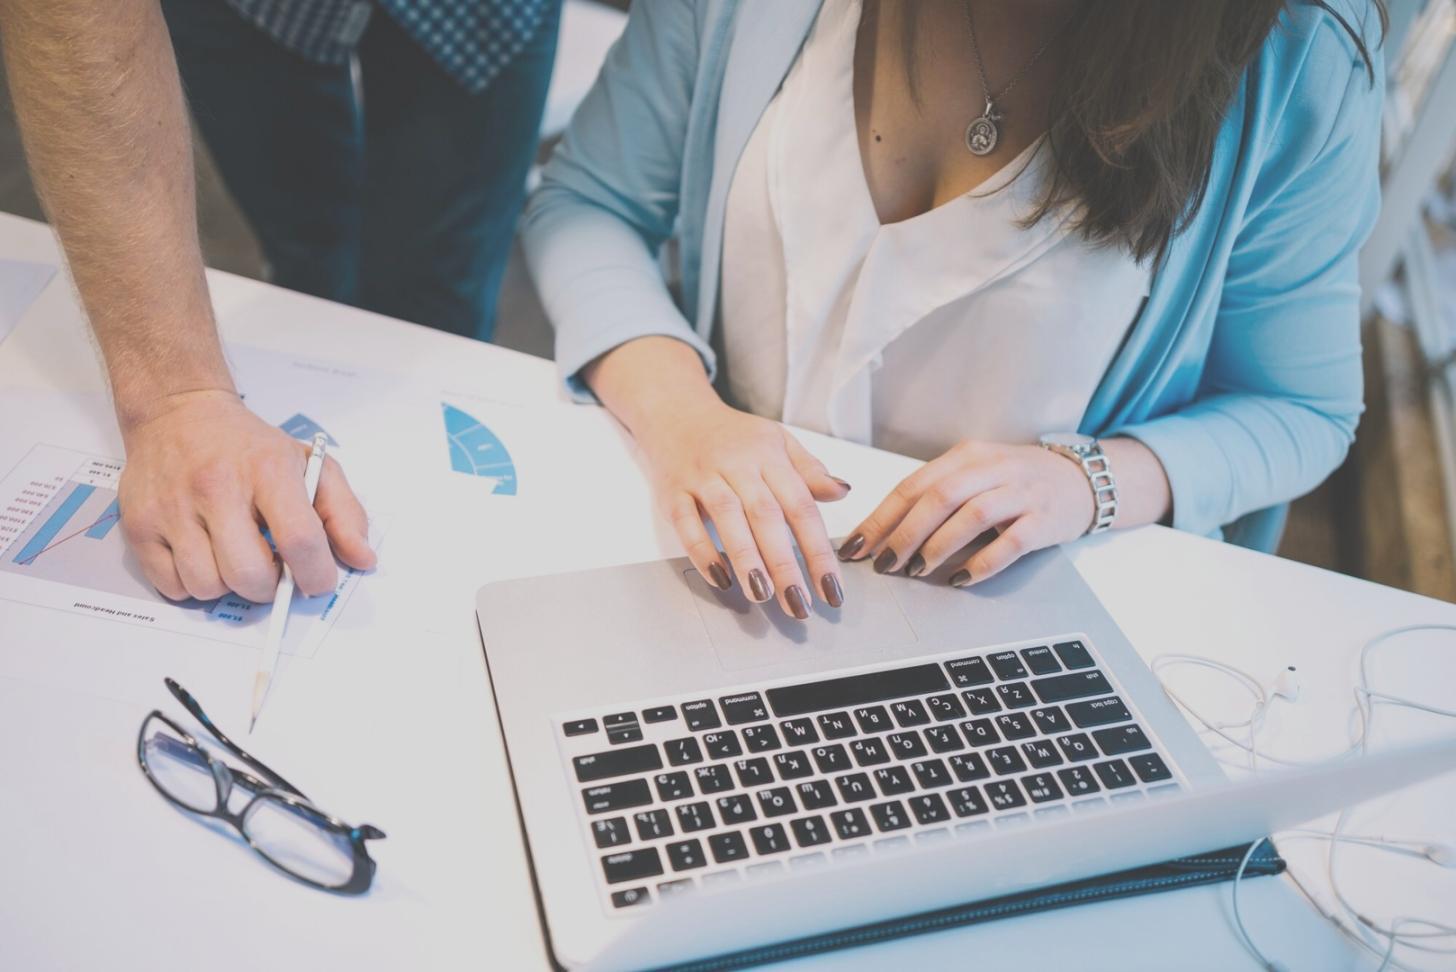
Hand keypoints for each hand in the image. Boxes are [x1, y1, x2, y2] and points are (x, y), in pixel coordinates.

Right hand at [117, 390, 374, 602]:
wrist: (179, 413)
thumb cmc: (250, 447)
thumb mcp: (311, 465)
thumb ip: (344, 514)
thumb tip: (363, 559)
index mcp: (268, 470)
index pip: (299, 539)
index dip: (316, 575)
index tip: (318, 582)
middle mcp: (216, 487)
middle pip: (249, 575)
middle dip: (269, 587)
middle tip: (272, 570)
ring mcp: (172, 507)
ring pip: (208, 587)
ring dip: (229, 586)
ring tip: (234, 556)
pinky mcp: (138, 524)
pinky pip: (172, 587)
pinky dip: (192, 584)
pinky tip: (204, 555)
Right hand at [634, 399, 850, 618]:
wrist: (676, 413)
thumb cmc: (732, 436)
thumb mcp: (778, 441)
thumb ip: (809, 470)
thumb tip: (842, 491)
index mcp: (769, 455)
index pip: (801, 506)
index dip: (818, 550)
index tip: (830, 588)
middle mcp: (737, 465)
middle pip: (766, 515)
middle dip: (784, 564)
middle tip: (798, 602)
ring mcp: (703, 477)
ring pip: (727, 517)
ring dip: (745, 558)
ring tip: (762, 594)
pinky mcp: (673, 491)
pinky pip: (686, 522)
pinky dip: (701, 551)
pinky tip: (719, 576)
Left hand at [839, 440, 1094, 585]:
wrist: (1082, 480)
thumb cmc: (1016, 483)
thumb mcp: (974, 477)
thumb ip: (935, 497)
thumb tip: (884, 533)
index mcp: (966, 457)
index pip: (913, 485)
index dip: (881, 517)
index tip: (857, 545)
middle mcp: (993, 468)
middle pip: (939, 498)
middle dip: (904, 533)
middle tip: (884, 563)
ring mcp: (1021, 492)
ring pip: (971, 516)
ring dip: (938, 546)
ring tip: (917, 570)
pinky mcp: (1045, 519)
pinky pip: (1009, 543)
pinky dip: (981, 564)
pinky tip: (960, 579)